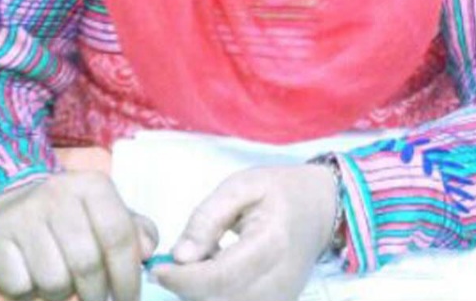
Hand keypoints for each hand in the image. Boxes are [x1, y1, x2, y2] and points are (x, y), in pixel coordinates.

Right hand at [0, 171, 157, 300]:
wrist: (11, 199)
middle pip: (87, 264)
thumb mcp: (106, 211)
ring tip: (63, 281)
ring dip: (63, 294)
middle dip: (97, 294)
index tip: (129, 299)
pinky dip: (31, 293)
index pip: (118, 236)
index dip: (127, 276)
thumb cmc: (71, 214)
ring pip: (55, 281)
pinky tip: (33, 275)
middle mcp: (57, 195)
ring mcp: (24, 216)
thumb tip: (148, 252)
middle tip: (97, 298)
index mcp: (92, 186)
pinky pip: (22, 288)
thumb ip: (135, 231)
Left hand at [152, 164, 336, 300]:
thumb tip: (180, 255)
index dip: (183, 279)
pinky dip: (216, 294)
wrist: (319, 208)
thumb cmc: (278, 191)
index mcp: (272, 243)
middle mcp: (279, 282)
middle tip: (178, 257)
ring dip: (201, 292)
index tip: (157, 267)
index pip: (220, 278)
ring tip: (202, 258)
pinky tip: (216, 269)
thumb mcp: (241, 186)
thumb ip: (208, 217)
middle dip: (187, 285)